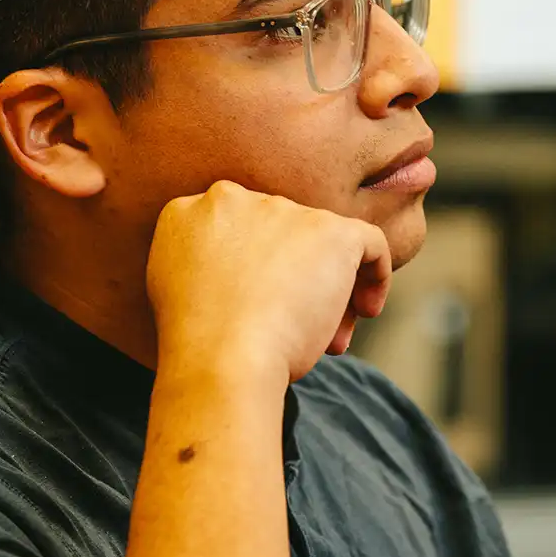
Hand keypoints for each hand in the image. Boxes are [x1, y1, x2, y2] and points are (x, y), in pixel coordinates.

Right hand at [147, 181, 391, 384]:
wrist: (223, 357)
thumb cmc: (200, 344)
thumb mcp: (181, 292)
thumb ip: (209, 267)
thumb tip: (251, 278)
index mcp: (189, 212)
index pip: (236, 231)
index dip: (255, 269)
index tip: (262, 305)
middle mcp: (234, 199)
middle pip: (281, 234)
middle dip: (294, 279)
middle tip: (301, 326)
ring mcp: (284, 210)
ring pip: (320, 243)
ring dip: (328, 288)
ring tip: (328, 336)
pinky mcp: (330, 230)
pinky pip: (369, 241)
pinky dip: (374, 274)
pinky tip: (365, 309)